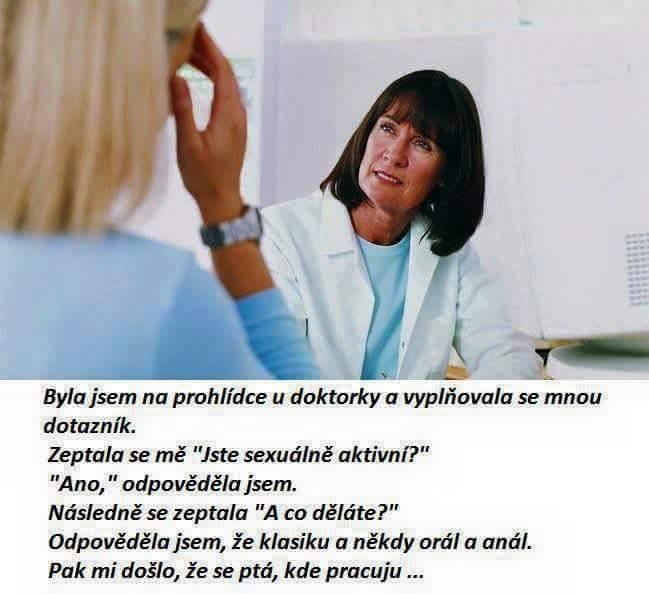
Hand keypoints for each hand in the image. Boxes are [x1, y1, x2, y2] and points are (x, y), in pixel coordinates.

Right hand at [170, 24, 245, 222]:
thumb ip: (182, 110)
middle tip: (190, 34)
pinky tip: (199, 77)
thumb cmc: (203, 176)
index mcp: (228, 114)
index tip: (197, 30)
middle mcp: (237, 114)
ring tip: (189, 51)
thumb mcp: (188, 144)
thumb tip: (176, 77)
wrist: (221, 199)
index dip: (210, 48)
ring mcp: (237, 121)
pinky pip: (225, 95)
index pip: (223, 71)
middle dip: (209, 51)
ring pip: (227, 84)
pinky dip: (213, 79)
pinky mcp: (232, 127)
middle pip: (227, 73)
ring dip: (210, 65)